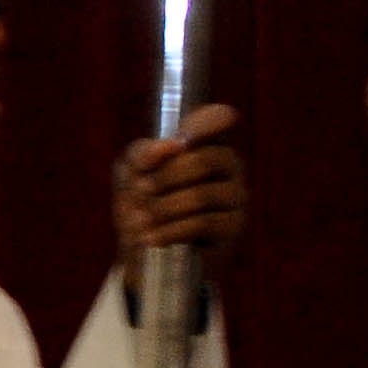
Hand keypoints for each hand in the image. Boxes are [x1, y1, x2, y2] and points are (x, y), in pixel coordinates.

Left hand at [113, 103, 244, 259]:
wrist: (145, 250)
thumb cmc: (143, 200)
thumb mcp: (131, 171)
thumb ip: (144, 151)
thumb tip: (175, 145)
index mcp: (205, 140)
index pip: (218, 117)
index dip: (203, 124)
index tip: (179, 141)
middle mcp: (229, 163)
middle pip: (202, 160)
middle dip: (164, 177)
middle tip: (139, 191)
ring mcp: (236, 195)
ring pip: (201, 195)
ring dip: (163, 208)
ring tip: (140, 220)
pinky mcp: (234, 227)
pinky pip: (203, 224)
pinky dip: (171, 230)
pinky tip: (152, 238)